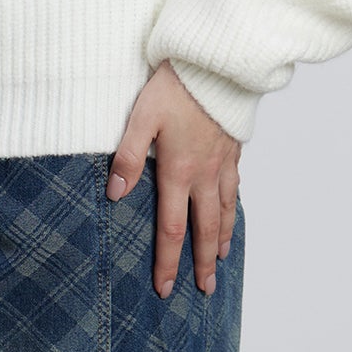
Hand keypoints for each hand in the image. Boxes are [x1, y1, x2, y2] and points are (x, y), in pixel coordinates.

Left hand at [106, 60, 241, 299]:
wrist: (218, 62)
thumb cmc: (176, 86)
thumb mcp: (142, 117)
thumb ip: (128, 156)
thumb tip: (116, 195)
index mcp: (179, 171)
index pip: (172, 228)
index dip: (168, 261)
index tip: (165, 288)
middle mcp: (205, 173)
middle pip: (205, 229)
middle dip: (203, 262)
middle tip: (204, 289)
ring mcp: (223, 162)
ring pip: (224, 210)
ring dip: (222, 238)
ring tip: (222, 258)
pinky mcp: (233, 148)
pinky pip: (234, 187)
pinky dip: (233, 207)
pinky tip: (230, 210)